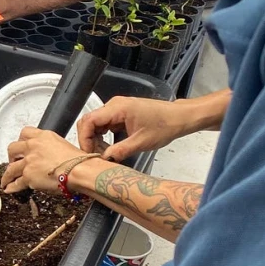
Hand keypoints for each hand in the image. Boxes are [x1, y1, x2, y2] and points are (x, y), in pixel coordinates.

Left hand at [1, 127, 85, 192]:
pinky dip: (11, 187)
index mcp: (43, 136)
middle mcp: (33, 146)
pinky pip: (16, 182)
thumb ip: (50, 147)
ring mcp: (29, 161)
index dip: (21, 140)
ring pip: (11, 168)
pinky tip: (8, 188)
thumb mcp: (63, 144)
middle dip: (11, 156)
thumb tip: (47, 156)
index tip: (21, 146)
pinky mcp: (28, 176)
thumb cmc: (78, 160)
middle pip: (12, 148)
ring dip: (7, 175)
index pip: (25, 132)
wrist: (80, 170)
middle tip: (13, 161)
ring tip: (5, 179)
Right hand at [77, 96, 195, 161]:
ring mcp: (116, 108)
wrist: (180, 117)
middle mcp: (113, 105)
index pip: (89, 121)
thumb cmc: (164, 127)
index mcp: (118, 108)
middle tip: (95, 156)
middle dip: (88, 139)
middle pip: (88, 121)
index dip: (84, 138)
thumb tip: (103, 160)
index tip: (89, 153)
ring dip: (95, 139)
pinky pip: (103, 124)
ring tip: (103, 153)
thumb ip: (120, 151)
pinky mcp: (120, 113)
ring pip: (95, 123)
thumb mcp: (142, 143)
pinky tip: (109, 147)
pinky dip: (102, 136)